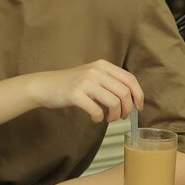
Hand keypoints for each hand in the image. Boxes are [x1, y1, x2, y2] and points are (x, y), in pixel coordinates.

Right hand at [28, 60, 142, 122]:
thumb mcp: (92, 76)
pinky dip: (99, 118)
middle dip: (126, 109)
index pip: (130, 79)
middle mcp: (95, 70)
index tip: (138, 108)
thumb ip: (110, 82)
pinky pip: (96, 111)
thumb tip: (132, 99)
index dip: (138, 95)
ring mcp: (85, 81)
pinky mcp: (75, 94)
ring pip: (114, 102)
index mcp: (102, 65)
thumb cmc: (71, 84)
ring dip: (114, 116)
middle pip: (124, 93)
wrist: (45, 85)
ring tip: (107, 118)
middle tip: (119, 117)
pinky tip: (94, 118)